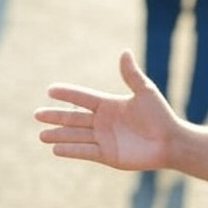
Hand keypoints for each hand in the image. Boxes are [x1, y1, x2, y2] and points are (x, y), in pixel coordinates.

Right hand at [34, 50, 177, 170]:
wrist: (170, 142)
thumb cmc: (160, 115)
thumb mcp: (145, 92)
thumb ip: (131, 75)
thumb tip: (124, 52)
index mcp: (108, 104)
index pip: (82, 98)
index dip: (67, 94)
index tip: (50, 90)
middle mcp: (102, 122)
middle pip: (73, 118)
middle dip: (56, 116)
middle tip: (37, 115)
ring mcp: (103, 139)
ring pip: (75, 136)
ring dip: (58, 135)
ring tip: (41, 135)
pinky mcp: (107, 155)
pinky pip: (85, 151)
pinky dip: (70, 150)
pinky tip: (55, 149)